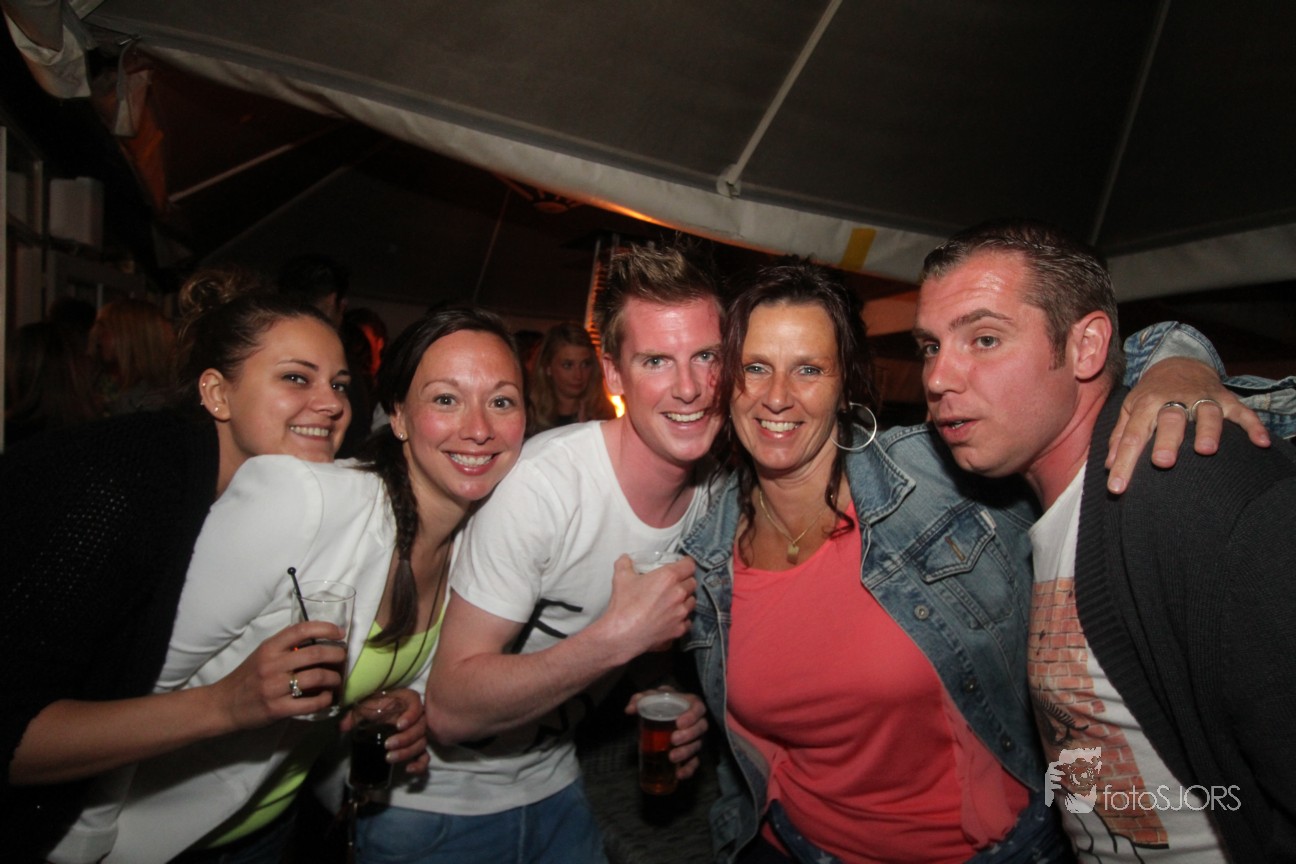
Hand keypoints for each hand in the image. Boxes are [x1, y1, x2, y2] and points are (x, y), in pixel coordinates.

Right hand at [210, 620, 344, 730]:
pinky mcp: (277, 709)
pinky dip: (324, 700)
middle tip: (343, 658)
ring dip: (334, 678)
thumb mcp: (262, 655)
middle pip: (315, 653)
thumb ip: (285, 647)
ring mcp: (274, 687)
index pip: (300, 629)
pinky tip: (327, 698)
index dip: (325, 628)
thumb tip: (318, 640)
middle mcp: (272, 665)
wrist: (223, 705)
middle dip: (336, 654)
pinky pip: (310, 703)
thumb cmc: (247, 678)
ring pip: (317, 677)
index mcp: (269, 648)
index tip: (340, 632)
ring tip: (337, 680)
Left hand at [339, 688, 430, 774]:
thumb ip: (354, 714)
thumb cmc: (376, 706)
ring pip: (421, 744)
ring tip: (389, 758)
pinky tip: (409, 769)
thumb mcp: (365, 707)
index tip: (398, 725)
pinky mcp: (418, 747)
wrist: (381, 713)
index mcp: (408, 701)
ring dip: (407, 753)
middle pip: (420, 728)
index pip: (417, 706)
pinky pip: (425, 757)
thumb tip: (342, 727)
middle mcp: (418, 716)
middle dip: (405, 739)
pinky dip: (420, 764)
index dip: (411, 716)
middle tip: (387, 745)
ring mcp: (419, 733)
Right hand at [599, 555, 696, 661]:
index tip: (682, 565)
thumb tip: (625, 559)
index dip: (685, 564)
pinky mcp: (680, 630)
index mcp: (668, 577)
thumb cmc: (623, 605)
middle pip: (692, 583)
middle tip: (673, 585)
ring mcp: (681, 613)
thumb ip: (625, 563)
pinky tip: (670, 619)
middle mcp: (679, 594)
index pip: (689, 565)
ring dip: (684, 600)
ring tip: (672, 602)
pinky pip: (687, 621)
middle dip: (684, 582)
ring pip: (692, 602)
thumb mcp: (621, 577)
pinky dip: (681, 619)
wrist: (622, 635)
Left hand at [626, 688, 708, 780]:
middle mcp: (697, 721)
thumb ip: (640, 699)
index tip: (679, 723)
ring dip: (686, 753)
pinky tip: (679, 775)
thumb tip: (629, 710)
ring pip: (697, 746)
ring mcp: (695, 738)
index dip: (692, 716)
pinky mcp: (692, 752)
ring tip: (672, 757)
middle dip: (689, 736)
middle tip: (673, 740)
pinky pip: (695, 762)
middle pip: (701, 728)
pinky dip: (688, 770)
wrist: (663, 711)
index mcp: (690, 704)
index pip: (698, 708)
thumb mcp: (650, 696)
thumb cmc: (660, 701)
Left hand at [1106, 357, 1270, 492]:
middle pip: (1171, 420)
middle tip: (1162, 463)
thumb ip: (1120, 436)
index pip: (1133, 435)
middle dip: (1167, 440)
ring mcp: (1203, 399)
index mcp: (1147, 404)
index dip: (1124, 462)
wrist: (1180, 364)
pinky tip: (1260, 442)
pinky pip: (1243, 412)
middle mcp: (1175, 399)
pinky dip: (1253, 426)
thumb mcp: (1130, 409)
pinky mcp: (1228, 400)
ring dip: (1208, 430)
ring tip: (1206, 451)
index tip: (1117, 488)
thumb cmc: (1151, 395)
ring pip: (1207, 413)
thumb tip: (1109, 465)